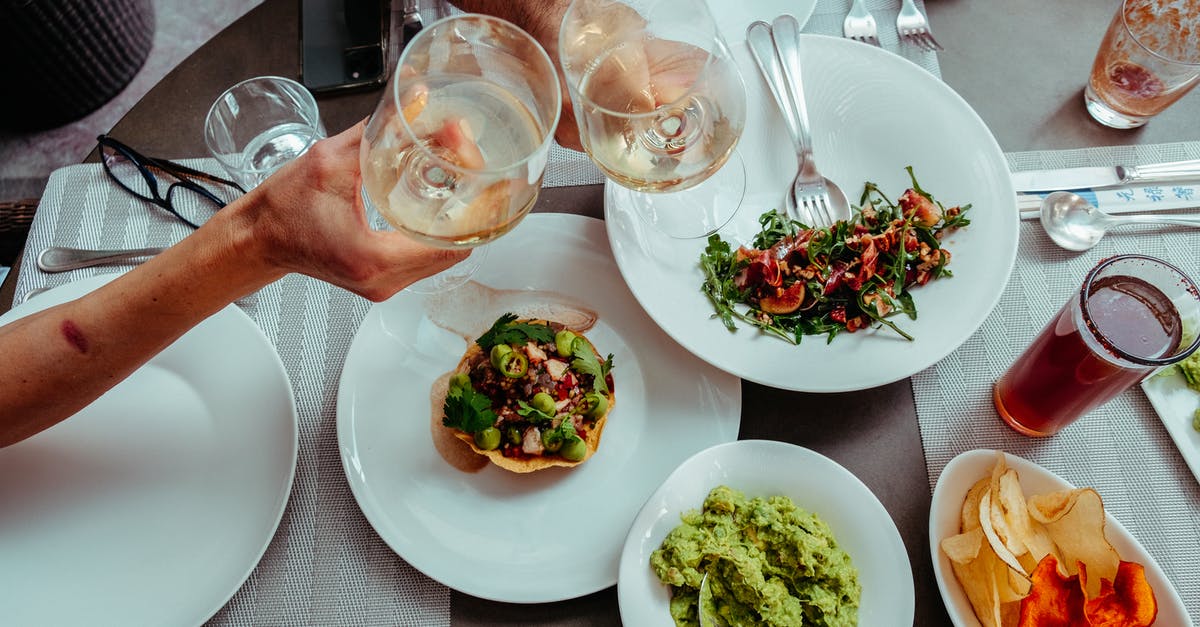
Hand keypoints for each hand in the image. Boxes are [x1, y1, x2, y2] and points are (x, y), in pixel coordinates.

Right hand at [238, 122, 468, 301]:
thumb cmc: (283, 208)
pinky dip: (437, 232)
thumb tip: (415, 101)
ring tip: (452, 178)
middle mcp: (384, 280)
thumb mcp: (329, 160)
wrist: (258, 239)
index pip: (452, 241)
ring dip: (455, 219)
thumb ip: (377, 131)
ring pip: (446, 256)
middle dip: (468, 205)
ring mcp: (386, 286)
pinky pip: (427, 259)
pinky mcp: (383, 280)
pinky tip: (434, 202)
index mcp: (374, 258)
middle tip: (462, 163)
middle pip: (457, 249)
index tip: (466, 166)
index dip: (471, 202)